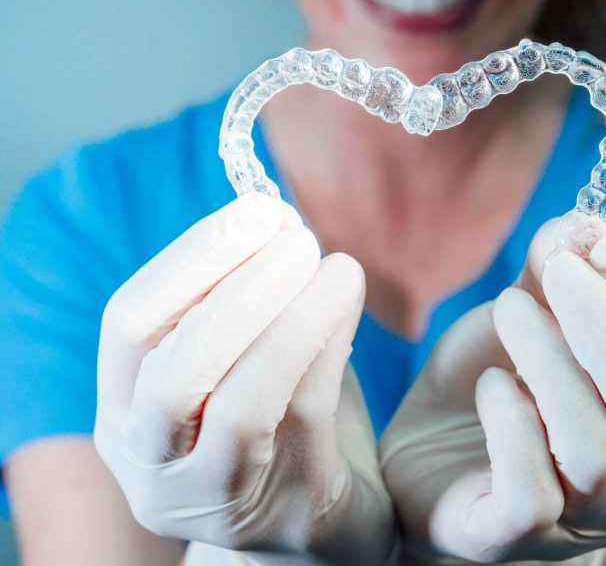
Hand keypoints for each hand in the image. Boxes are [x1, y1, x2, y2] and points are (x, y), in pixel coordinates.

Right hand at [94, 194, 394, 565]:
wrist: (321, 529)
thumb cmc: (280, 428)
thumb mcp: (245, 361)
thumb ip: (248, 300)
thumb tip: (276, 215)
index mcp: (126, 413)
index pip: (129, 326)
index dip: (191, 260)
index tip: (256, 209)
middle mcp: (151, 463)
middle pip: (171, 370)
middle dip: (235, 287)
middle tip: (294, 234)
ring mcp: (211, 498)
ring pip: (236, 403)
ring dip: (287, 318)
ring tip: (334, 263)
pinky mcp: (282, 512)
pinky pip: (301, 419)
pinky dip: (325, 346)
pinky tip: (347, 301)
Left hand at [379, 220, 605, 562]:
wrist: (423, 452)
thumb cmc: (496, 383)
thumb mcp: (529, 316)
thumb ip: (557, 274)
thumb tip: (579, 226)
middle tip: (558, 271)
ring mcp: (583, 525)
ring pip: (596, 455)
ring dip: (550, 365)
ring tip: (510, 311)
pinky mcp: (516, 541)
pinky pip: (533, 496)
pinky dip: (513, 426)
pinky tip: (491, 386)